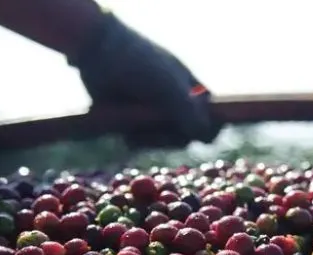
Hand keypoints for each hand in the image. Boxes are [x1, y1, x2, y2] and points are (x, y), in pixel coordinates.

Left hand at [68, 13, 222, 148]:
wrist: (100, 53)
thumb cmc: (141, 64)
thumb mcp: (169, 85)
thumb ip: (189, 111)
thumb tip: (207, 139)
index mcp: (192, 92)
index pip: (211, 118)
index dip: (209, 129)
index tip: (201, 135)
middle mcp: (175, 106)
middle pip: (187, 137)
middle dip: (173, 137)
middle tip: (158, 130)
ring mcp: (154, 116)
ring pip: (164, 143)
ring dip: (153, 139)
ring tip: (137, 127)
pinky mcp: (133, 124)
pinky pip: (142, 143)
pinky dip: (136, 139)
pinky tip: (127, 127)